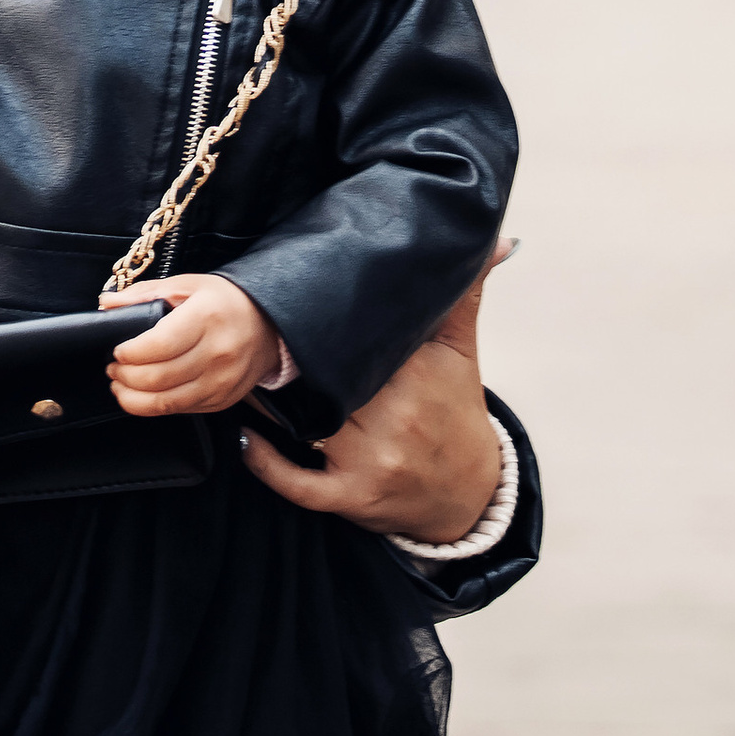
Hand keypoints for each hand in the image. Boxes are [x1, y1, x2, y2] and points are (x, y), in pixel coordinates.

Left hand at [103, 273, 280, 416]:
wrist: (268, 325)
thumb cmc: (223, 301)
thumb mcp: (186, 285)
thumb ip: (144, 294)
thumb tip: (106, 304)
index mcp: (206, 317)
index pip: (160, 345)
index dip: (131, 353)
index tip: (116, 350)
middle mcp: (218, 353)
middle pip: (160, 377)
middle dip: (126, 376)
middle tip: (112, 368)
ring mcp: (222, 381)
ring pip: (168, 402)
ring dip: (134, 398)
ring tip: (119, 385)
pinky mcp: (223, 400)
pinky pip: (182, 410)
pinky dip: (156, 407)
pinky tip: (143, 395)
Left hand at [240, 244, 509, 544]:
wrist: (468, 495)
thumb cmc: (455, 412)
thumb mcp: (460, 351)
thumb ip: (464, 294)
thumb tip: (498, 239)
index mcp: (416, 374)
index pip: (356, 338)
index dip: (319, 319)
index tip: (288, 297)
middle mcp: (394, 418)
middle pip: (323, 378)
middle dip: (288, 359)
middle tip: (246, 330)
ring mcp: (372, 460)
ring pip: (303, 423)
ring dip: (267, 401)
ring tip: (236, 370)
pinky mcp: (353, 497)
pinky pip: (298, 483)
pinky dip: (265, 462)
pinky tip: (245, 436)